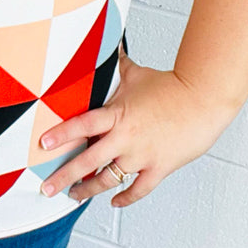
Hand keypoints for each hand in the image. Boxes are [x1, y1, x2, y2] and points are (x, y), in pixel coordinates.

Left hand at [36, 50, 237, 207]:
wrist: (204, 99)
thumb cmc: (172, 86)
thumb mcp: (137, 74)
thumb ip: (117, 66)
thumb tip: (107, 46)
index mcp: (117, 114)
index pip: (82, 125)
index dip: (61, 135)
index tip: (43, 146)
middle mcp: (126, 138)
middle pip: (88, 162)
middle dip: (64, 177)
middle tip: (47, 188)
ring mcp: (142, 156)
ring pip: (109, 180)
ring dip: (89, 190)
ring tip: (75, 196)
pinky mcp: (159, 168)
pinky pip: (138, 190)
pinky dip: (125, 198)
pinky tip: (114, 201)